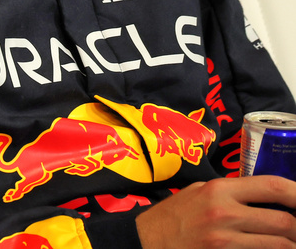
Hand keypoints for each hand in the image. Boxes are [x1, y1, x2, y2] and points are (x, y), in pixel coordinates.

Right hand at [136, 176, 295, 247]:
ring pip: (279, 244)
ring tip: (291, 241)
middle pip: (283, 220)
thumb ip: (230, 192)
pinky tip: (273, 248)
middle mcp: (225, 212)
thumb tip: (264, 196)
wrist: (147, 241)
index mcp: (219, 189)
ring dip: (291, 244)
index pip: (272, 186)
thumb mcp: (199, 191)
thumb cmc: (173, 216)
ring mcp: (225, 239)